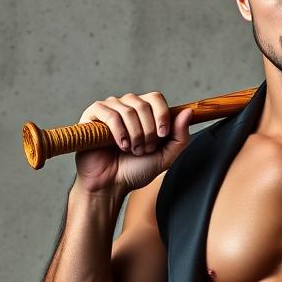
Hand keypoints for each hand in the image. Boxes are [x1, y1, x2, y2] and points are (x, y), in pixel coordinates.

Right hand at [74, 90, 193, 193]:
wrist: (111, 184)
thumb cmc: (135, 170)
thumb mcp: (165, 156)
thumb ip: (180, 137)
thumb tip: (188, 112)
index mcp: (144, 113)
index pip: (156, 98)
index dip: (161, 115)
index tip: (162, 136)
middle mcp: (127, 106)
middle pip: (143, 104)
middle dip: (148, 132)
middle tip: (144, 149)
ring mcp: (109, 109)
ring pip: (127, 110)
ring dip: (134, 135)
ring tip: (131, 150)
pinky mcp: (93, 115)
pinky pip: (110, 113)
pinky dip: (118, 132)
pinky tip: (120, 145)